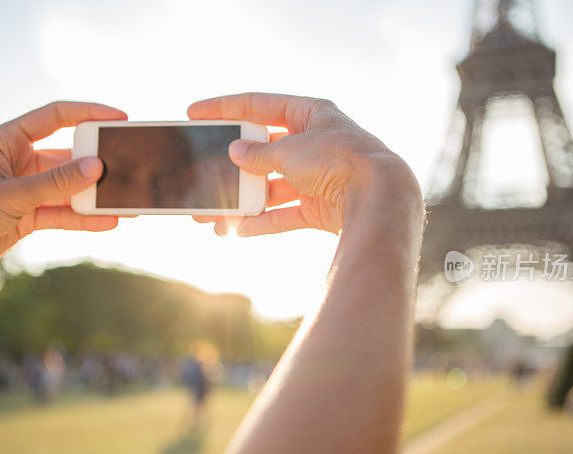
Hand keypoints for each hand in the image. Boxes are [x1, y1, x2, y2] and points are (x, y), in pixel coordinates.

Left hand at [0, 101, 126, 288]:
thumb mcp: (11, 195)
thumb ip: (55, 183)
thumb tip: (96, 167)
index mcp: (6, 141)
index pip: (54, 117)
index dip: (88, 114)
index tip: (118, 118)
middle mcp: (17, 162)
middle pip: (67, 156)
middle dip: (96, 162)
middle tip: (126, 165)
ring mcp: (24, 191)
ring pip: (68, 189)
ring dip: (93, 195)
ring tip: (124, 200)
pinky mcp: (27, 218)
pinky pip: (63, 214)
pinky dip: (84, 219)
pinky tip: (107, 222)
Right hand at [187, 93, 416, 235]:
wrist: (377, 199)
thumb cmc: (338, 161)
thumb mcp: (289, 151)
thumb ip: (258, 153)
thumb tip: (236, 153)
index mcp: (312, 114)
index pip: (261, 105)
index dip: (225, 108)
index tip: (195, 113)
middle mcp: (316, 144)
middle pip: (264, 152)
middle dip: (231, 167)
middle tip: (202, 172)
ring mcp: (319, 177)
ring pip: (271, 187)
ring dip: (243, 200)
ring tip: (212, 213)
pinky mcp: (322, 208)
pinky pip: (285, 214)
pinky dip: (263, 222)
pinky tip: (237, 230)